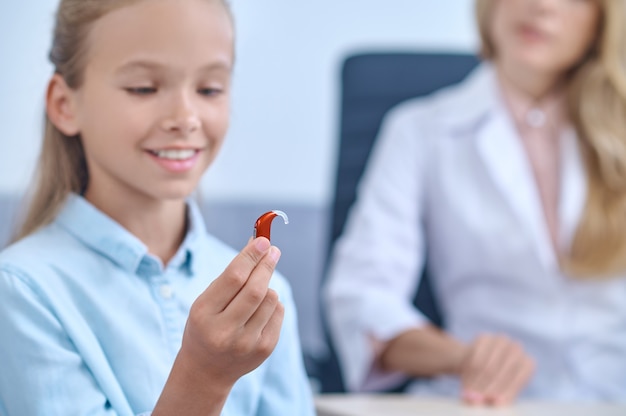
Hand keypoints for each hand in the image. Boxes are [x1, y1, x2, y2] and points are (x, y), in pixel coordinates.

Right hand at [179, 237, 283, 387]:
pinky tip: (259, 310)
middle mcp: (225, 332)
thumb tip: (258, 243)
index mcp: (204, 315)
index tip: (263, 240)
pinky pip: (278, 312)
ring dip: (267, 286)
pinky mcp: (264, 348)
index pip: (233, 278)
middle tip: (273, 250)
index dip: (251, 256)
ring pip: (271, 299)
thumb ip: (230, 275)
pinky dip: (272, 303)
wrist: (206, 371)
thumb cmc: (205, 326)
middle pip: (256, 289)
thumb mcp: (206, 301)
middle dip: (266, 264)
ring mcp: (247, 343)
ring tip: (256, 290)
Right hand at [459, 334, 534, 405]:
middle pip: (504, 371)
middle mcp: (517, 349)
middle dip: (489, 388)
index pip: (519, 378)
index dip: (508, 391)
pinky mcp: (484, 337)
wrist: (477, 363)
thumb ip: (499, 397)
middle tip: (478, 401)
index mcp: (527, 364)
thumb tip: (492, 401)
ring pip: (489, 365)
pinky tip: (466, 382)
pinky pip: (476, 356)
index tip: (495, 402)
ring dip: (477, 382)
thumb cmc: (494, 382)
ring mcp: (501, 340)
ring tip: (469, 395)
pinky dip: (470, 372)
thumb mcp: (501, 391)